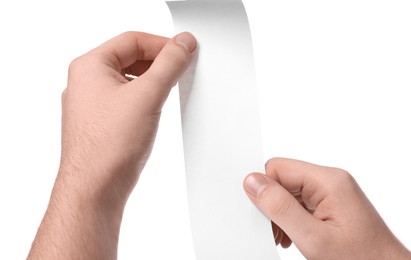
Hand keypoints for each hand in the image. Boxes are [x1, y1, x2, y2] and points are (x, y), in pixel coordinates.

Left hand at [28, 31, 196, 258]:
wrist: (95, 189)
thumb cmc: (108, 146)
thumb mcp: (147, 96)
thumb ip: (168, 65)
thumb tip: (182, 44)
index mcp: (89, 67)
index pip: (132, 40)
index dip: (161, 43)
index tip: (183, 50)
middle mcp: (86, 83)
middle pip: (129, 58)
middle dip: (158, 61)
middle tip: (181, 67)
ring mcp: (93, 104)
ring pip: (129, 79)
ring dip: (152, 80)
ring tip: (172, 87)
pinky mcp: (102, 122)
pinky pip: (126, 99)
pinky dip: (144, 97)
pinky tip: (157, 106)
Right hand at [244, 158, 409, 259]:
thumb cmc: (361, 258)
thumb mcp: (314, 237)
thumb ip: (281, 208)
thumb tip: (253, 182)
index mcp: (329, 181)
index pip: (278, 167)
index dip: (264, 189)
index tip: (262, 214)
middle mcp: (331, 181)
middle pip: (283, 178)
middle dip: (273, 204)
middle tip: (276, 231)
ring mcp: (332, 192)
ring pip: (289, 191)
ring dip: (281, 214)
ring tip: (286, 237)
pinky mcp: (331, 203)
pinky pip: (299, 201)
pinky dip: (290, 218)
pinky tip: (293, 235)